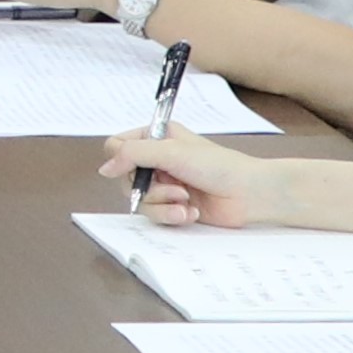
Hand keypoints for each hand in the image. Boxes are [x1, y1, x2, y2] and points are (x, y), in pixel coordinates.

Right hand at [102, 126, 297, 229]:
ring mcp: (163, 184)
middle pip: (124, 178)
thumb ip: (134, 155)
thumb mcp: (172, 152)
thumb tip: (104, 168)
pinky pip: (154, 216)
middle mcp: (156, 160)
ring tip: (186, 202)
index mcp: (155, 137)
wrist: (249, 193)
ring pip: (138, 200)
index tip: (138, 169)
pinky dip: (172, 215)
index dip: (122, 161)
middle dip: (150, 189)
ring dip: (162, 204)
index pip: (117, 146)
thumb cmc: (218, 165)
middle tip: (175, 188)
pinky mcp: (171, 206)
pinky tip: (191, 212)